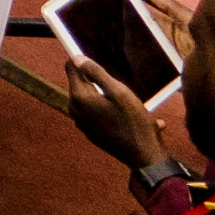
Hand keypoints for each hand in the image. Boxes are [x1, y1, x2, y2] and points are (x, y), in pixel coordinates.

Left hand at [64, 55, 175, 180]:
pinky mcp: (91, 131)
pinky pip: (98, 113)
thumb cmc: (134, 123)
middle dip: (99, 82)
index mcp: (79, 98)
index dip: (83, 62)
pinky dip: (112, 112)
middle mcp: (75, 110)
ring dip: (108, 98)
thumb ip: (96, 74)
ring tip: (131, 107)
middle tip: (122, 90)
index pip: (71, 68)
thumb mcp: (120, 92)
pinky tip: (132, 118)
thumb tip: (76, 58)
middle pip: (82, 83)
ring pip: (91, 98)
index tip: (99, 63)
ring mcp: (82, 122)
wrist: (144, 156)